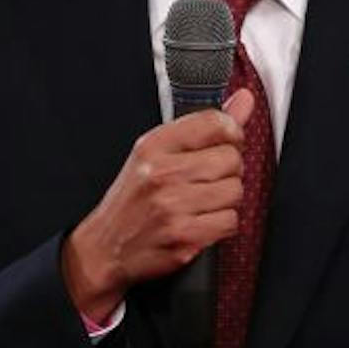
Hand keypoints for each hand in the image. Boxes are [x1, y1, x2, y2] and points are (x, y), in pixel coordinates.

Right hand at [62, 88, 253, 323]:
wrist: (103, 247)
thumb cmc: (134, 198)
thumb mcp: (159, 154)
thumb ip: (205, 127)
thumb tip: (245, 99)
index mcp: (153, 146)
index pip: (215, 122)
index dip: (232, 133)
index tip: (226, 143)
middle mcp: (161, 174)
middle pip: (231, 159)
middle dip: (227, 171)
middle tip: (206, 181)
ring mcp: (171, 206)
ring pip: (235, 191)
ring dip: (225, 200)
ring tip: (201, 203)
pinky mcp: (183, 236)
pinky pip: (230, 221)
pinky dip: (221, 225)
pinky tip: (200, 222)